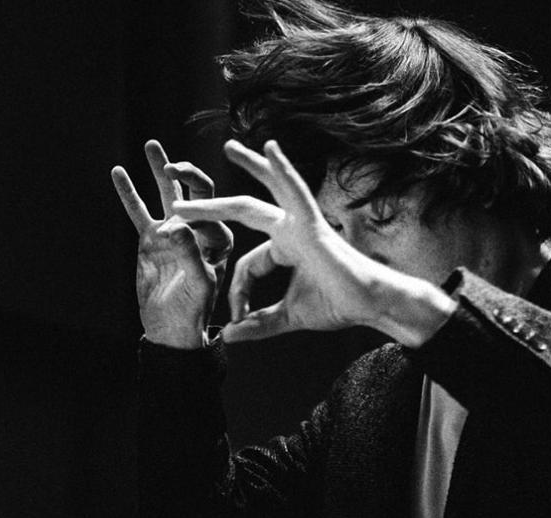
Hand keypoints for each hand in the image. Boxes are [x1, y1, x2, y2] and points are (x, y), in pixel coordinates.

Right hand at [110, 140, 232, 347]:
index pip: (212, 213)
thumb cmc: (194, 309)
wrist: (171, 326)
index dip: (195, 216)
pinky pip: (139, 211)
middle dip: (186, 173)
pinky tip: (118, 172)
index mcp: (220, 238)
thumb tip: (174, 227)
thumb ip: (191, 255)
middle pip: (196, 191)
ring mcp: (174, 230)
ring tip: (152, 145)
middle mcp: (199, 228)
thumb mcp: (200, 285)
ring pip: (167, 193)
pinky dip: (129, 192)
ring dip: (159, 168)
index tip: (175, 234)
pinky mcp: (152, 238)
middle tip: (171, 165)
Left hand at [170, 140, 419, 342]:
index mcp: (286, 249)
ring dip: (245, 170)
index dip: (238, 293)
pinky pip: (295, 192)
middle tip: (180, 198)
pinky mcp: (313, 224)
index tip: (237, 318)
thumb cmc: (338, 306)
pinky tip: (270, 148)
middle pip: (244, 211)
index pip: (246, 265)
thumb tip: (228, 337)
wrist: (370, 305)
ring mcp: (301, 224)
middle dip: (211, 206)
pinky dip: (283, 171)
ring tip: (228, 147)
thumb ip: (258, 324)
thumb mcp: (287, 317)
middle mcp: (291, 231)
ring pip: (262, 196)